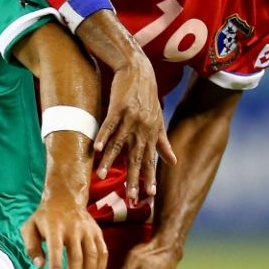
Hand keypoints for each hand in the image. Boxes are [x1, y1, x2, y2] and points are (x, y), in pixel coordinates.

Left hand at [21, 194, 106, 268]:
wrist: (66, 198)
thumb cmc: (44, 218)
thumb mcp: (30, 227)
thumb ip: (31, 246)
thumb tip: (39, 265)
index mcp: (54, 226)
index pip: (56, 245)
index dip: (55, 261)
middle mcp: (73, 228)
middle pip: (76, 255)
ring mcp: (88, 230)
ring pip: (92, 255)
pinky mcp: (97, 233)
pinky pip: (103, 252)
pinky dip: (101, 267)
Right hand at [96, 60, 175, 202]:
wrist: (139, 70)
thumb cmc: (148, 97)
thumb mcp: (158, 120)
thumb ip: (164, 143)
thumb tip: (173, 162)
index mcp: (152, 134)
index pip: (150, 161)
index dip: (149, 178)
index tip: (148, 196)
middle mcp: (142, 129)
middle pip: (135, 158)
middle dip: (133, 179)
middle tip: (130, 198)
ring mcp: (130, 119)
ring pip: (119, 144)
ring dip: (109, 161)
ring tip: (101, 176)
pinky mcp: (118, 108)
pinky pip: (109, 125)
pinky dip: (102, 136)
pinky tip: (95, 148)